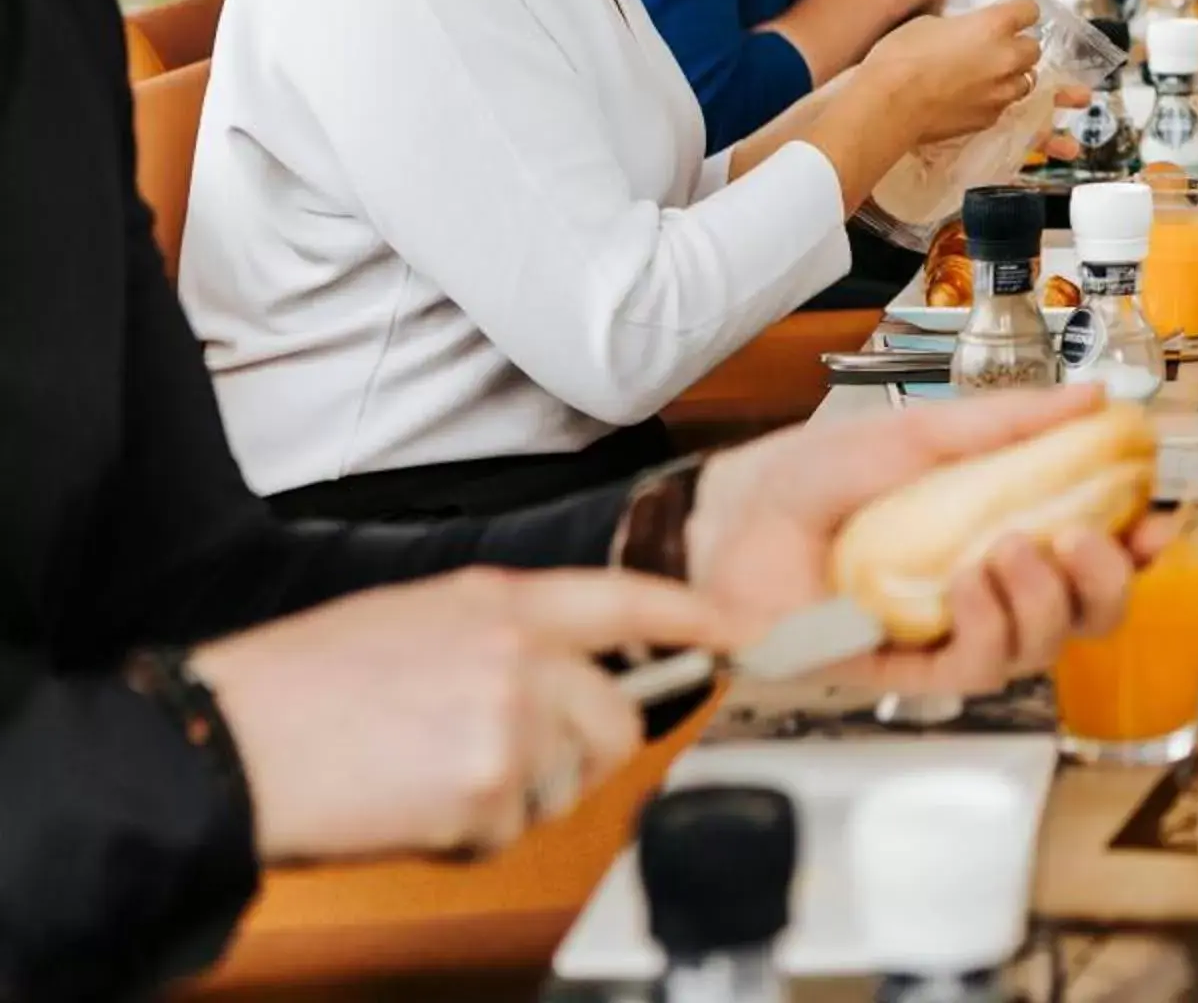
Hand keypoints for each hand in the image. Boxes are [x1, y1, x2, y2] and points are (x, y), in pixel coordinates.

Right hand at [193, 568, 737, 860]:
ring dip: (514, 797)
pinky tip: (411, 804)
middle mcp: (521, 651)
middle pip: (615, 718)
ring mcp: (512, 719)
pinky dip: (471, 834)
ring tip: (429, 774)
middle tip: (499, 760)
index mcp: (500, 599)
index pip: (624, 599)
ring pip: (566, 780)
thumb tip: (572, 665)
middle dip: (576, 753)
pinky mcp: (491, 787)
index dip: (689, 614)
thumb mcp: (414, 618)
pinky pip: (515, 828)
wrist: (228, 743)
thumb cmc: (301, 687)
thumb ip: (505, 631)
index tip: (733, 631)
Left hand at [688, 384, 1169, 695]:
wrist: (736, 519)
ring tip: (1005, 549)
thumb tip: (1097, 394)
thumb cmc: (819, 474)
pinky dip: (987, 627)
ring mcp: (955, 632)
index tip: (1157, 521)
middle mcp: (992, 587)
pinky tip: (966, 584)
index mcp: (1006, 527)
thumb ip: (1012, 422)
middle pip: (1089, 613)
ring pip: (1043, 647)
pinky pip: (978, 671)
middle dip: (1106, 582)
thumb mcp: (924, 433)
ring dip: (1043, 600)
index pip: (1096, 550)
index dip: (1139, 545)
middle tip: (1085, 540)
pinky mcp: (911, 672)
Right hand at [864, 0, 1043, 147]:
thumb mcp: (929, 24)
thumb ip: (960, 27)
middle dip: (1019, 47)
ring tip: (988, 77)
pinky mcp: (990, 118)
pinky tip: (972, 100)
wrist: (890, 105)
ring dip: (1012, 76)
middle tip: (995, 49)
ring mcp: (1002, 93)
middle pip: (1034, 49)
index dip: (1020, 12)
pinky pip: (1004, 105)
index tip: (1009, 16)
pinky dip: (994, 100)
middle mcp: (1008, 58)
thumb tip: (966, 34)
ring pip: (1025, 81)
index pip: (1030, 10)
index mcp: (994, 26)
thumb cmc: (901, 55)